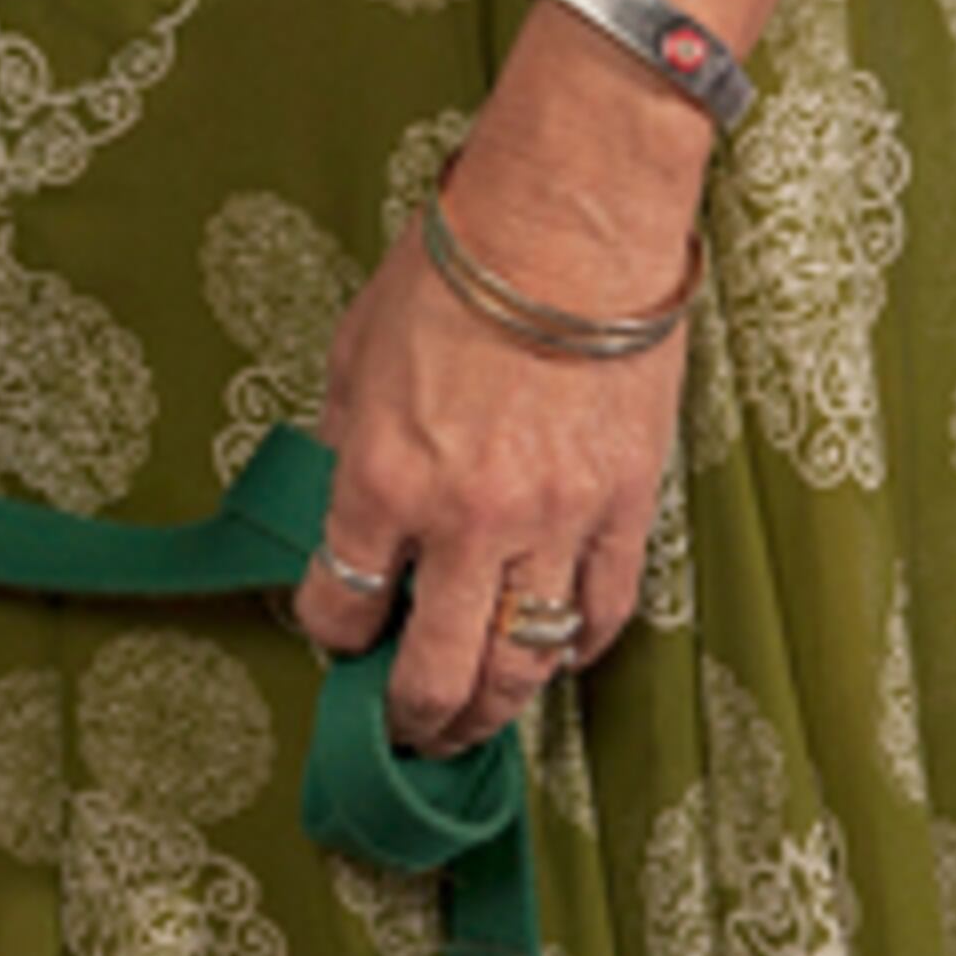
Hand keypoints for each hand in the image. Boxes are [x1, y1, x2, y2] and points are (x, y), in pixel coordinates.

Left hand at [297, 123, 693, 755]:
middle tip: (403, 728)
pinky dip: (573, 650)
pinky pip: (601, 615)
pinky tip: (551, 654)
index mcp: (383, 477)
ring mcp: (552, 523)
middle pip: (435, 670)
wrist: (567, 227)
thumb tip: (346, 501)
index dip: (331, 632)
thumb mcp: (356, 353)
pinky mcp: (624, 511)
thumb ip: (348, 441)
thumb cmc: (453, 274)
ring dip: (492, 708)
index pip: (342, 600)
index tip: (337, 635)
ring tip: (472, 720)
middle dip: (411, 715)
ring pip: (522, 663)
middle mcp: (464, 520)